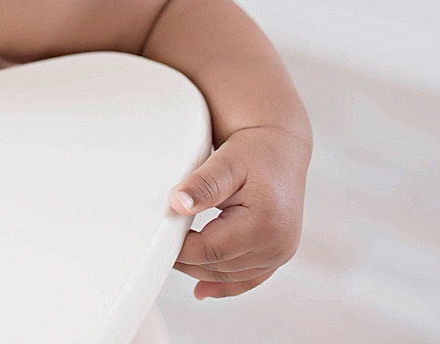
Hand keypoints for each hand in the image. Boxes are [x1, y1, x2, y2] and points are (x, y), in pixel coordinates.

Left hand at [168, 124, 310, 298]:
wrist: (280, 150)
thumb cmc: (257, 153)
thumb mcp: (225, 163)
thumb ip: (202, 186)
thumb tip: (177, 204)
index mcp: (265, 224)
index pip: (210, 250)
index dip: (180, 248)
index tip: (159, 238)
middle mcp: (277, 245)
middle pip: (218, 266)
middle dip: (187, 259)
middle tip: (160, 245)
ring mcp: (280, 254)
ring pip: (228, 275)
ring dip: (200, 269)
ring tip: (175, 257)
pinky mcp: (277, 255)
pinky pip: (247, 279)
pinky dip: (223, 285)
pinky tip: (202, 290)